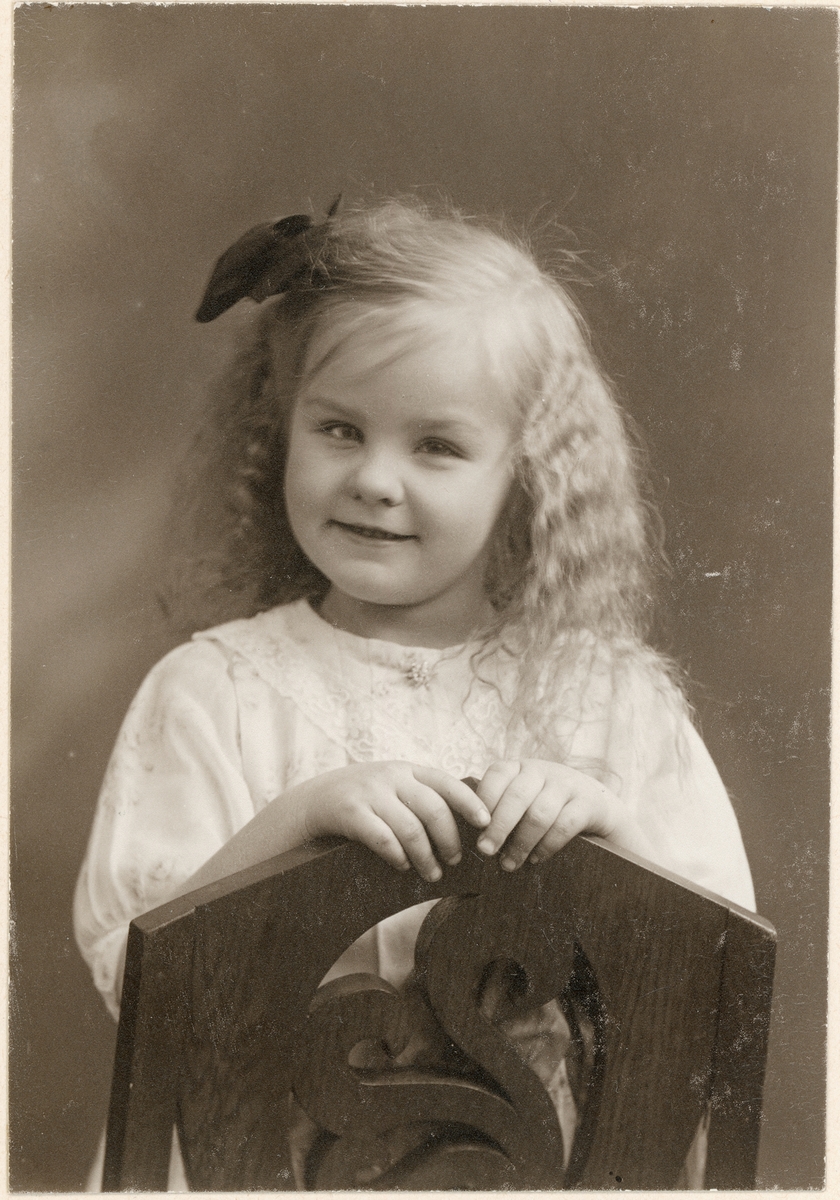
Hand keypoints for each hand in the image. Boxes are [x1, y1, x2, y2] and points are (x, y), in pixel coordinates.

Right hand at [298, 761, 490, 882]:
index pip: (446, 782)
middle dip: (449, 839)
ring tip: (432, 874)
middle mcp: (391, 777)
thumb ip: (421, 796)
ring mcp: (369, 793)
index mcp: (407, 770)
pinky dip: (397, 856)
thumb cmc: (365, 799)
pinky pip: (382, 838)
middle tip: (455, 860)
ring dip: (426, 856)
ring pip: (410, 828)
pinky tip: (402, 866)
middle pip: (433, 809)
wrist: (314, 800)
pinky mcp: (350, 812)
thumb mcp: (393, 787)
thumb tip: (468, 823)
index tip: (486, 823)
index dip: (470, 802)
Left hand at [475, 759, 650, 870]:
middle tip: (486, 852)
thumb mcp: (524, 801)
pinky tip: (537, 859)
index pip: (496, 776)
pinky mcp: (589, 802)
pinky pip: (565, 825)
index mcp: (520, 767)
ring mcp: (568, 783)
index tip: (475, 829)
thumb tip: (464, 836)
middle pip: (516, 797)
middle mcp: (543, 770)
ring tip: (509, 864)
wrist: (599, 810)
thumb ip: (500, 810)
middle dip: (498, 827)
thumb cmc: (547, 811)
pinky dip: (547, 845)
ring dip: (521, 843)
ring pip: (539, 813)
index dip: (483, 801)